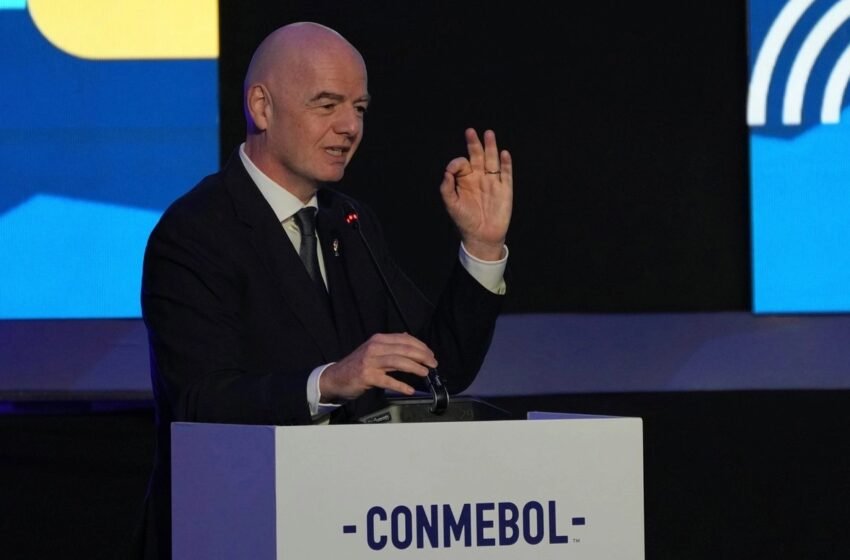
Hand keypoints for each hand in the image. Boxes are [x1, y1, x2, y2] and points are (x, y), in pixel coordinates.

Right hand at [319, 333, 436, 401]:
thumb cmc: (357, 364)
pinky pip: (388, 381)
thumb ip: (390, 345)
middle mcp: (375, 348)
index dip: (421, 346)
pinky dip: (401, 385)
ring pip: (399, 362)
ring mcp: (370, 362)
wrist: (335, 377)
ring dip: (415, 367)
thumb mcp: (373, 350)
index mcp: (379, 340)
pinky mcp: (367, 377)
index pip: (405, 339)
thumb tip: (408, 338)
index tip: (431, 354)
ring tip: (425, 373)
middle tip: (433, 363)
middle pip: (404, 349)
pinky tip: (410, 390)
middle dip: (422, 356)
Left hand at [440, 128, 512, 260]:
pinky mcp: (505, 189)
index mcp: (465, 180)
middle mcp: (479, 177)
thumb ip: (447, 188)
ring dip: (491, 147)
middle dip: (474, 144)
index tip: (453, 169)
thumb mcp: (451, 205)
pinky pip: (506, 173)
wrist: (482, 237)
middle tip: (470, 131)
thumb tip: (447, 171)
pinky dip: (506, 163)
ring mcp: (493, 182)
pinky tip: (503, 153)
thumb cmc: (464, 221)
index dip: (457, 163)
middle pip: (478, 156)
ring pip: (492, 160)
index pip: (462, 164)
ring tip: (488, 134)